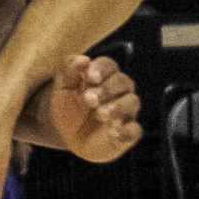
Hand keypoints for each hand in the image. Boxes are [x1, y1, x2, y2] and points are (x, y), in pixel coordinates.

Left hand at [35, 52, 142, 166]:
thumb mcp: (62, 90)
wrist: (68, 138)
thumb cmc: (68, 109)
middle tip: (89, 99)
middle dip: (107, 89)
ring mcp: (126, 112)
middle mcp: (118, 92)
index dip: (101, 69)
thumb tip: (84, 59)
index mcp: (103, 77)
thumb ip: (70, 71)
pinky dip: (126, 131)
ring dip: (117, 107)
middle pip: (123, 81)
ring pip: (132, 102)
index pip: (108, 65)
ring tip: (100, 115)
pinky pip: (135, 130)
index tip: (90, 78)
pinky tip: (112, 133)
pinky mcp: (128, 133)